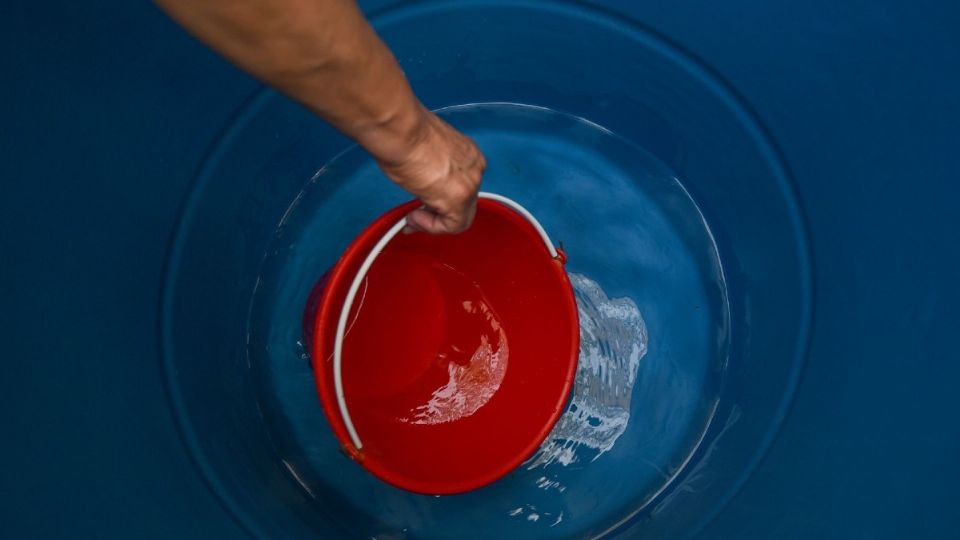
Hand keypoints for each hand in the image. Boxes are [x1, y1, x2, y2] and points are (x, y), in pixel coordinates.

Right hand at [377, 109, 485, 233]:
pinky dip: (432, 227)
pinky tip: (414, 217)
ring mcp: (470, 183)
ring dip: (434, 222)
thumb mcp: (425, 151)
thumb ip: (432, 169)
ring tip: (412, 217)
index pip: (462, 186)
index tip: (423, 204)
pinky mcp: (459, 198)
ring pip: (461, 217)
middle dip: (439, 214)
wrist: (400, 130)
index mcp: (468, 153)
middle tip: (416, 217)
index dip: (441, 200)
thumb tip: (424, 183)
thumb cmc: (404, 133)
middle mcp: (475, 168)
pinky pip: (453, 226)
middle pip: (464, 204)